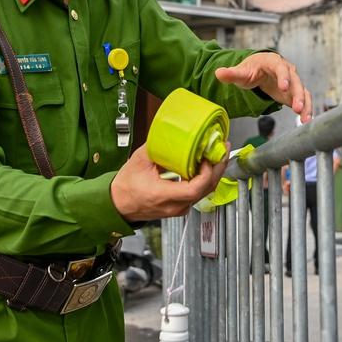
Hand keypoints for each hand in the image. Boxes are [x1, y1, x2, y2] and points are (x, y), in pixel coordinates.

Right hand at [111, 143, 226, 221]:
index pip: (194, 189)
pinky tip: (207, 166)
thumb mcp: (139, 161)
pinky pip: (199, 193)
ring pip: (205, 192)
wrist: (118, 205)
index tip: (207, 157)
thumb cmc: (126, 187)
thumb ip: (157, 147)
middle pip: (206, 189)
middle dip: (217, 168)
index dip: (206, 173)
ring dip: (213, 172)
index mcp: (162, 195)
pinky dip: (205, 179)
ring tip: (217, 154)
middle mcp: (174, 206)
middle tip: (223, 149)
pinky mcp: (181, 207)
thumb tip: (172, 133)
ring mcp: (179, 209)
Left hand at [215, 52, 311, 122]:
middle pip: (296, 81)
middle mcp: (287, 71)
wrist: (260, 71)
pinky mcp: (294, 93)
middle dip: (298, 95)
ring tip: (305, 119)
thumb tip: (219, 73)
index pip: (281, 68)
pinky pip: (304, 101)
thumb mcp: (241, 72)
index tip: (283, 87)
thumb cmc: (251, 69)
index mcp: (273, 62)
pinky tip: (305, 120)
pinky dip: (306, 110)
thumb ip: (231, 74)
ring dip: (305, 105)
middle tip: (297, 108)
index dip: (283, 77)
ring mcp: (292, 82)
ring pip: (303, 92)